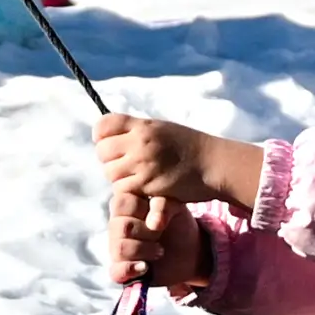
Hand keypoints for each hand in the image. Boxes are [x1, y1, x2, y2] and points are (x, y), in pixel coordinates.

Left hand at [96, 110, 265, 217]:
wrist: (213, 163)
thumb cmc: (189, 146)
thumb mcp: (162, 128)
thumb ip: (138, 130)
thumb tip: (111, 134)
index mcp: (143, 125)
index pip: (103, 124)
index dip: (101, 135)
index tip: (110, 143)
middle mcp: (140, 142)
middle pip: (102, 151)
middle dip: (109, 159)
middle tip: (125, 164)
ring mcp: (143, 164)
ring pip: (110, 172)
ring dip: (118, 177)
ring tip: (135, 176)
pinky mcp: (147, 185)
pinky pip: (123, 188)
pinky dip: (129, 190)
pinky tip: (142, 187)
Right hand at [110, 185, 214, 295]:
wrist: (188, 249)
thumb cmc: (176, 223)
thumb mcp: (175, 207)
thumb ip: (163, 204)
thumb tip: (153, 223)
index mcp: (125, 207)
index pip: (119, 202)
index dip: (140, 208)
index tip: (156, 213)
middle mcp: (117, 228)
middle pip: (120, 226)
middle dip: (147, 231)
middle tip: (160, 232)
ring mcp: (117, 250)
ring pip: (120, 248)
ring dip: (143, 249)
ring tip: (160, 250)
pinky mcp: (123, 271)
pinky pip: (116, 272)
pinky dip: (131, 269)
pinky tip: (146, 267)